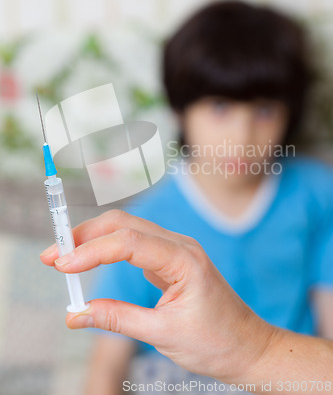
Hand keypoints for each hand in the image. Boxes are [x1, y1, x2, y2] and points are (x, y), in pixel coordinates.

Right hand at [40, 210, 274, 384]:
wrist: (248, 346)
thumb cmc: (215, 343)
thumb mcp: (162, 335)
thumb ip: (117, 319)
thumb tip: (75, 314)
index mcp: (184, 260)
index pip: (129, 242)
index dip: (91, 250)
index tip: (61, 266)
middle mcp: (180, 245)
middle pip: (125, 224)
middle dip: (86, 235)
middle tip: (53, 256)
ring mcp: (176, 249)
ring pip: (128, 229)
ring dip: (94, 239)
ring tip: (64, 257)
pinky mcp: (170, 258)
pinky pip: (135, 243)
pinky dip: (108, 247)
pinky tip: (91, 259)